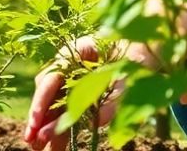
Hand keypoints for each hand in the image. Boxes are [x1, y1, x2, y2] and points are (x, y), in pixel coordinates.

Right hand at [24, 36, 139, 150]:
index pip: (51, 75)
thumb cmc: (141, 54)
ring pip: (54, 101)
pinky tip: (58, 142)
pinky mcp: (80, 88)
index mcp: (78, 49)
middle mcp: (71, 62)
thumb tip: (96, 123)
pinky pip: (66, 107)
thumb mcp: (131, 75)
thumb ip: (115, 97)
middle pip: (47, 91)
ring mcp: (74, 75)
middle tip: (34, 143)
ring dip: (48, 125)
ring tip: (44, 148)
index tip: (37, 123)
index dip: (41, 100)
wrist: (152, 47)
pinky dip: (61, 124)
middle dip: (39, 119)